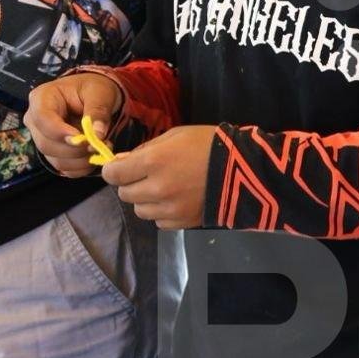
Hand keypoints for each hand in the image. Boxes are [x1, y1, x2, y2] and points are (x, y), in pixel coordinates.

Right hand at [25, 73, 122, 177]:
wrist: (94, 95)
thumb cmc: (93, 89)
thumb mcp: (100, 92)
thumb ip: (98, 111)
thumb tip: (97, 135)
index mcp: (42, 98)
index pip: (43, 120)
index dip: (61, 133)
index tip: (83, 139)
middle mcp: (35, 120)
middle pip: (46, 144)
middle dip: (75, 150)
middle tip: (99, 145)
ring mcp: (42, 138)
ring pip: (54, 159)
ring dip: (80, 161)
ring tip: (101, 148)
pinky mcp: (53, 152)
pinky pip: (63, 168)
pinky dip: (81, 168)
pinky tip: (94, 157)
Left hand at [100, 125, 217, 228]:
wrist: (246, 170)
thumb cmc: (209, 144)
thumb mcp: (176, 135)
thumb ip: (146, 149)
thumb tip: (122, 161)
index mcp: (153, 162)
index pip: (113, 174)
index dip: (114, 170)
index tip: (122, 167)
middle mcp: (156, 188)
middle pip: (124, 193)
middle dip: (131, 183)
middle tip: (147, 176)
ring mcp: (169, 209)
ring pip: (139, 210)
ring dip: (146, 200)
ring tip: (164, 190)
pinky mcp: (181, 222)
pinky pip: (158, 221)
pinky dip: (162, 212)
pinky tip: (176, 201)